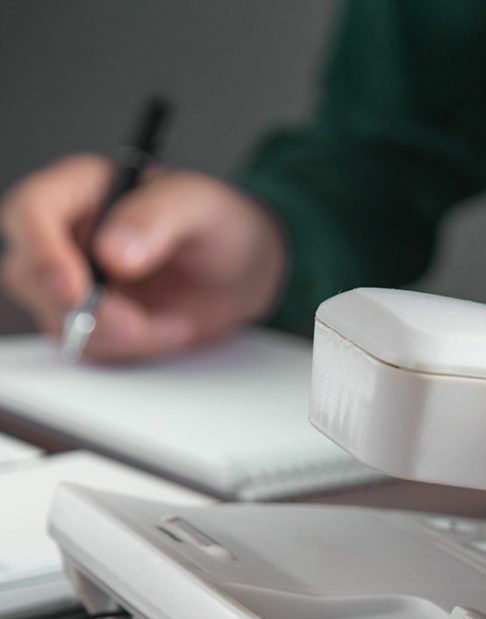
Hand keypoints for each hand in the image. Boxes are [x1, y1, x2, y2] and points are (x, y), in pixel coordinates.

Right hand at [0, 154, 286, 360]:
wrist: (246, 270)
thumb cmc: (221, 224)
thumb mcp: (200, 206)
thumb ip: (157, 218)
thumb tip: (113, 251)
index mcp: (83, 190)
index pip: (32, 213)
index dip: (42, 253)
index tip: (75, 289)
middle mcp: (70, 237)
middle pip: (30, 277)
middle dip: (82, 311)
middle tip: (136, 325)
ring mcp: (79, 284)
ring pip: (59, 322)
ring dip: (116, 338)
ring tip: (175, 324)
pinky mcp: (97, 323)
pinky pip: (91, 350)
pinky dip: (132, 352)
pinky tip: (170, 331)